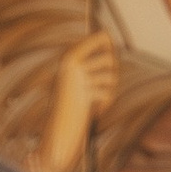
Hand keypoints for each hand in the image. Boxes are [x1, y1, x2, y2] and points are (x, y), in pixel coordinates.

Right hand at [40, 32, 118, 171]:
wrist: (56, 135)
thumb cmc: (67, 110)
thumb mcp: (78, 83)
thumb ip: (93, 64)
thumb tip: (114, 47)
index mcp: (69, 56)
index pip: (103, 36)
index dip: (112, 48)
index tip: (111, 60)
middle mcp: (71, 62)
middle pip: (110, 55)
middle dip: (114, 71)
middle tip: (108, 85)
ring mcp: (76, 77)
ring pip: (111, 74)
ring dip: (110, 90)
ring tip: (100, 101)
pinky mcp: (83, 92)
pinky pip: (108, 91)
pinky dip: (106, 103)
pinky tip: (97, 112)